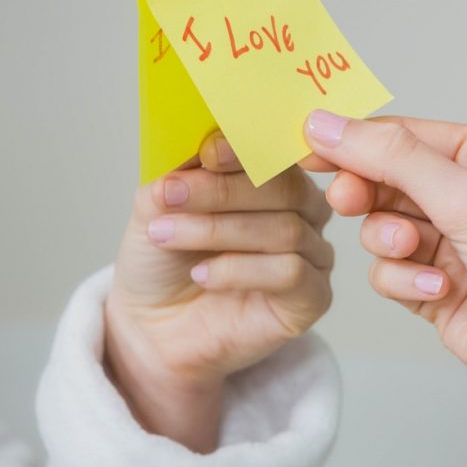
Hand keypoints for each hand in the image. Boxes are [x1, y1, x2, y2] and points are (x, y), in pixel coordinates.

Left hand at [105, 132, 332, 451]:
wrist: (153, 326)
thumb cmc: (164, 260)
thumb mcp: (160, 203)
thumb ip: (182, 169)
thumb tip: (204, 140)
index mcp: (275, 176)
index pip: (276, 150)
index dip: (246, 146)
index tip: (206, 150)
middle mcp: (303, 211)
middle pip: (286, 187)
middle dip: (223, 189)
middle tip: (171, 194)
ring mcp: (313, 255)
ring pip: (284, 229)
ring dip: (217, 230)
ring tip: (166, 235)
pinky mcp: (313, 299)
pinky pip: (291, 273)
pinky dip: (240, 270)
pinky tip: (202, 275)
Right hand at [302, 111, 466, 414]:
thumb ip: (393, 158)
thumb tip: (330, 125)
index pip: (402, 136)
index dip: (354, 141)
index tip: (309, 146)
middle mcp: (466, 197)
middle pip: (384, 181)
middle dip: (368, 195)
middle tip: (350, 202)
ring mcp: (449, 245)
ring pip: (379, 230)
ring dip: (390, 243)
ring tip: (418, 254)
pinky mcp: (434, 289)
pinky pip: (389, 273)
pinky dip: (403, 280)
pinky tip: (436, 290)